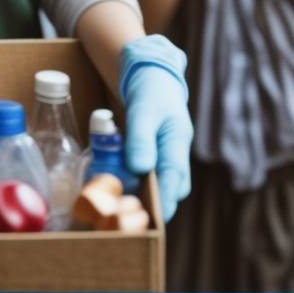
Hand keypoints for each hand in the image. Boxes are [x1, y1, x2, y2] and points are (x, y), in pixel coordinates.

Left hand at [118, 34, 192, 222]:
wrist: (151, 73)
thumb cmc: (150, 90)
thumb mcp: (143, 110)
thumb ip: (142, 138)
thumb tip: (140, 170)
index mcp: (178, 143)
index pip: (175, 181)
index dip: (165, 202)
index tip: (152, 219)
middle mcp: (175, 153)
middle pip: (169, 188)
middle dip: (152, 202)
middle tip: (128, 213)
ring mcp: (166, 154)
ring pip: (158, 182)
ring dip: (141, 191)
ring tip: (119, 199)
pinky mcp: (154, 153)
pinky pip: (147, 172)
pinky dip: (134, 178)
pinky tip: (115, 179)